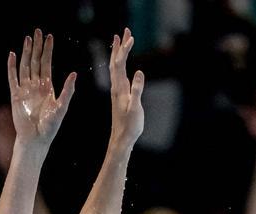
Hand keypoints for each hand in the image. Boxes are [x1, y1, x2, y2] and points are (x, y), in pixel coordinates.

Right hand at [7, 29, 75, 147]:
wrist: (36, 139)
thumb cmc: (50, 127)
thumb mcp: (62, 107)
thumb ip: (67, 91)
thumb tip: (74, 74)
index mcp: (47, 87)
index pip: (47, 64)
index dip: (48, 50)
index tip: (49, 37)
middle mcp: (36, 86)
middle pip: (36, 61)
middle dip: (37, 47)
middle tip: (38, 31)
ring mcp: (25, 90)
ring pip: (25, 66)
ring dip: (26, 53)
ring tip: (28, 39)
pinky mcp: (16, 96)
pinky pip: (13, 78)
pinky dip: (12, 67)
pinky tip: (12, 55)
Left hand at [108, 28, 144, 148]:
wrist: (121, 139)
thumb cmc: (129, 126)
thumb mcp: (135, 108)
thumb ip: (137, 90)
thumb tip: (139, 72)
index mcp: (120, 88)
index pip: (120, 64)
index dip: (125, 49)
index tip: (131, 37)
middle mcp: (116, 88)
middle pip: (115, 62)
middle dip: (120, 46)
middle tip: (124, 31)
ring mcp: (117, 92)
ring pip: (115, 68)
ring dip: (118, 54)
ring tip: (120, 42)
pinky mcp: (119, 96)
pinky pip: (118, 76)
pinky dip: (119, 65)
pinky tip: (121, 66)